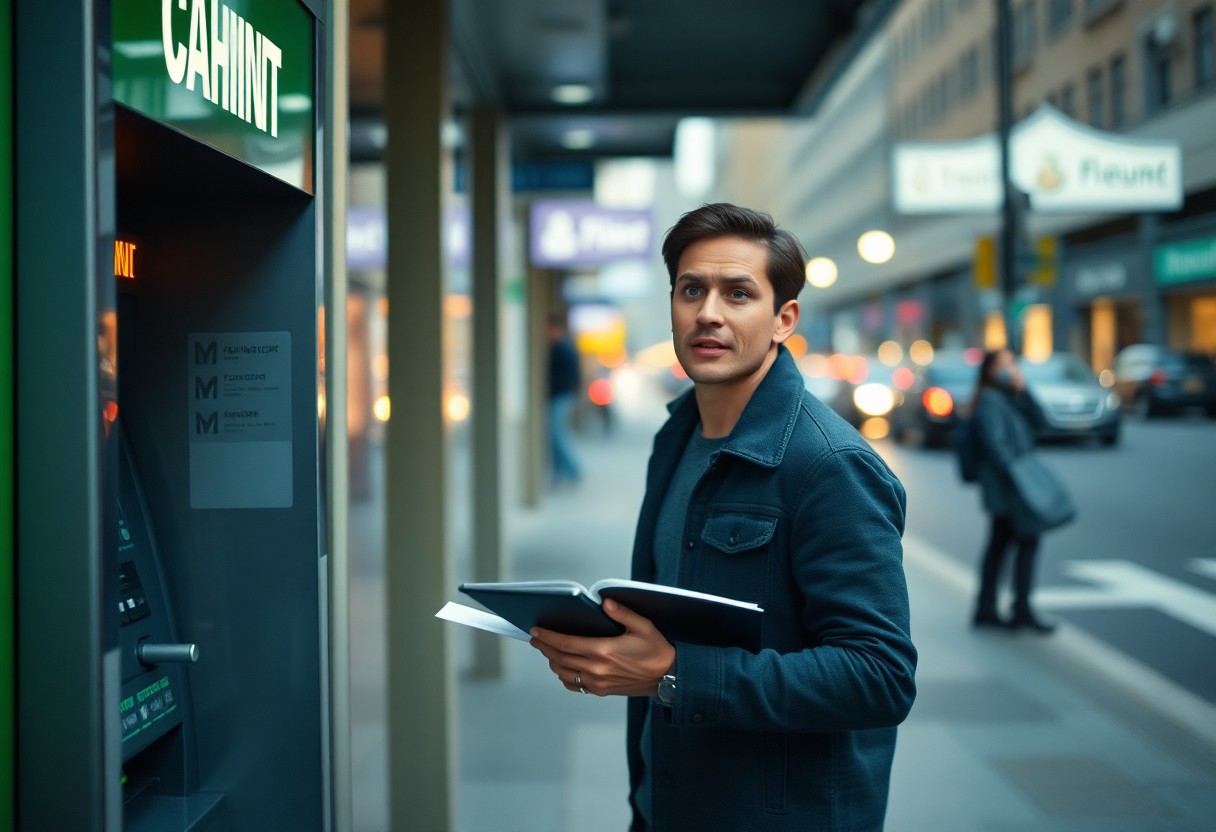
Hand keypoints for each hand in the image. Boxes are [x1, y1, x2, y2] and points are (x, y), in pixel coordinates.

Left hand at [530, 599, 676, 696]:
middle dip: (544, 647)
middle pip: (560, 658)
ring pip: (563, 673)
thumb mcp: (643, 626)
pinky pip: (574, 685)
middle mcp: (596, 669)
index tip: (536, 630)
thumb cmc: (656, 650)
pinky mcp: (601, 691)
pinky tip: (563, 667)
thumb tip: (604, 602)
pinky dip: (564, 676)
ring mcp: (597, 683)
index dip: (548, 636)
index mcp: (603, 651)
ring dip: (552, 660)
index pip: (566, 643)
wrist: (667, 677)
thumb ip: (622, 613)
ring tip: (547, 650)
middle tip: (535, 638)